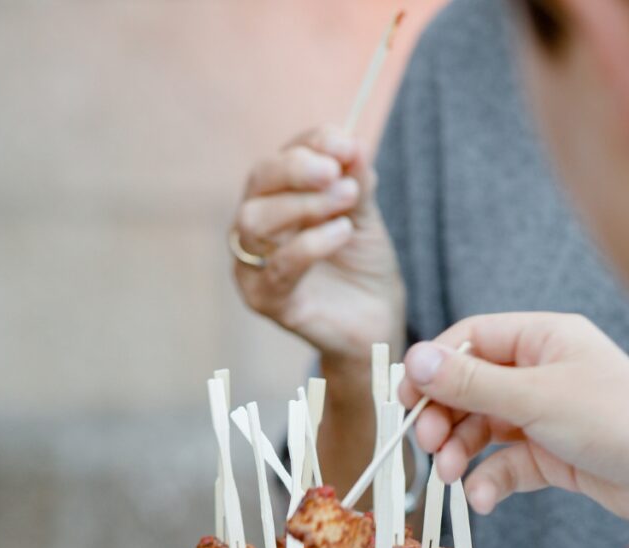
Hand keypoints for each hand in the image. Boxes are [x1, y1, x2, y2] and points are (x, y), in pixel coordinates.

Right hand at [232, 125, 405, 364]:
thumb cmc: (362, 266)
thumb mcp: (363, 215)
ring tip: (346, 201)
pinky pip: (278, 267)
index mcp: (276, 199)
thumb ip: (355, 182)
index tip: (346, 144)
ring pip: (254, 220)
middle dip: (297, 169)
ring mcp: (253, 264)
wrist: (375, 322)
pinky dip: (311, 244)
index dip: (311, 144)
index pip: (281, 158)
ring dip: (302, 204)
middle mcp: (255, 227)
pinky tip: (342, 232)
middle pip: (258, 181)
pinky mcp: (264, 300)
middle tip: (336, 171)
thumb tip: (353, 144)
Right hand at [398, 313, 628, 526]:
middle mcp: (540, 371)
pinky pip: (504, 463)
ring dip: (459, 451)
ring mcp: (544, 414)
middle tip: (426, 442)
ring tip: (450, 474)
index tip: (406, 396)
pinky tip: (482, 497)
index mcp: (542, 338)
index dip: (433, 366)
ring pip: (481, 428)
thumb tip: (413, 359)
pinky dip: (488, 480)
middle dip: (443, 417)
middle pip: (469, 387)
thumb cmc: (618, 420)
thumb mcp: (534, 397)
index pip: (470, 339)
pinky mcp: (550, 455)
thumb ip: (470, 381)